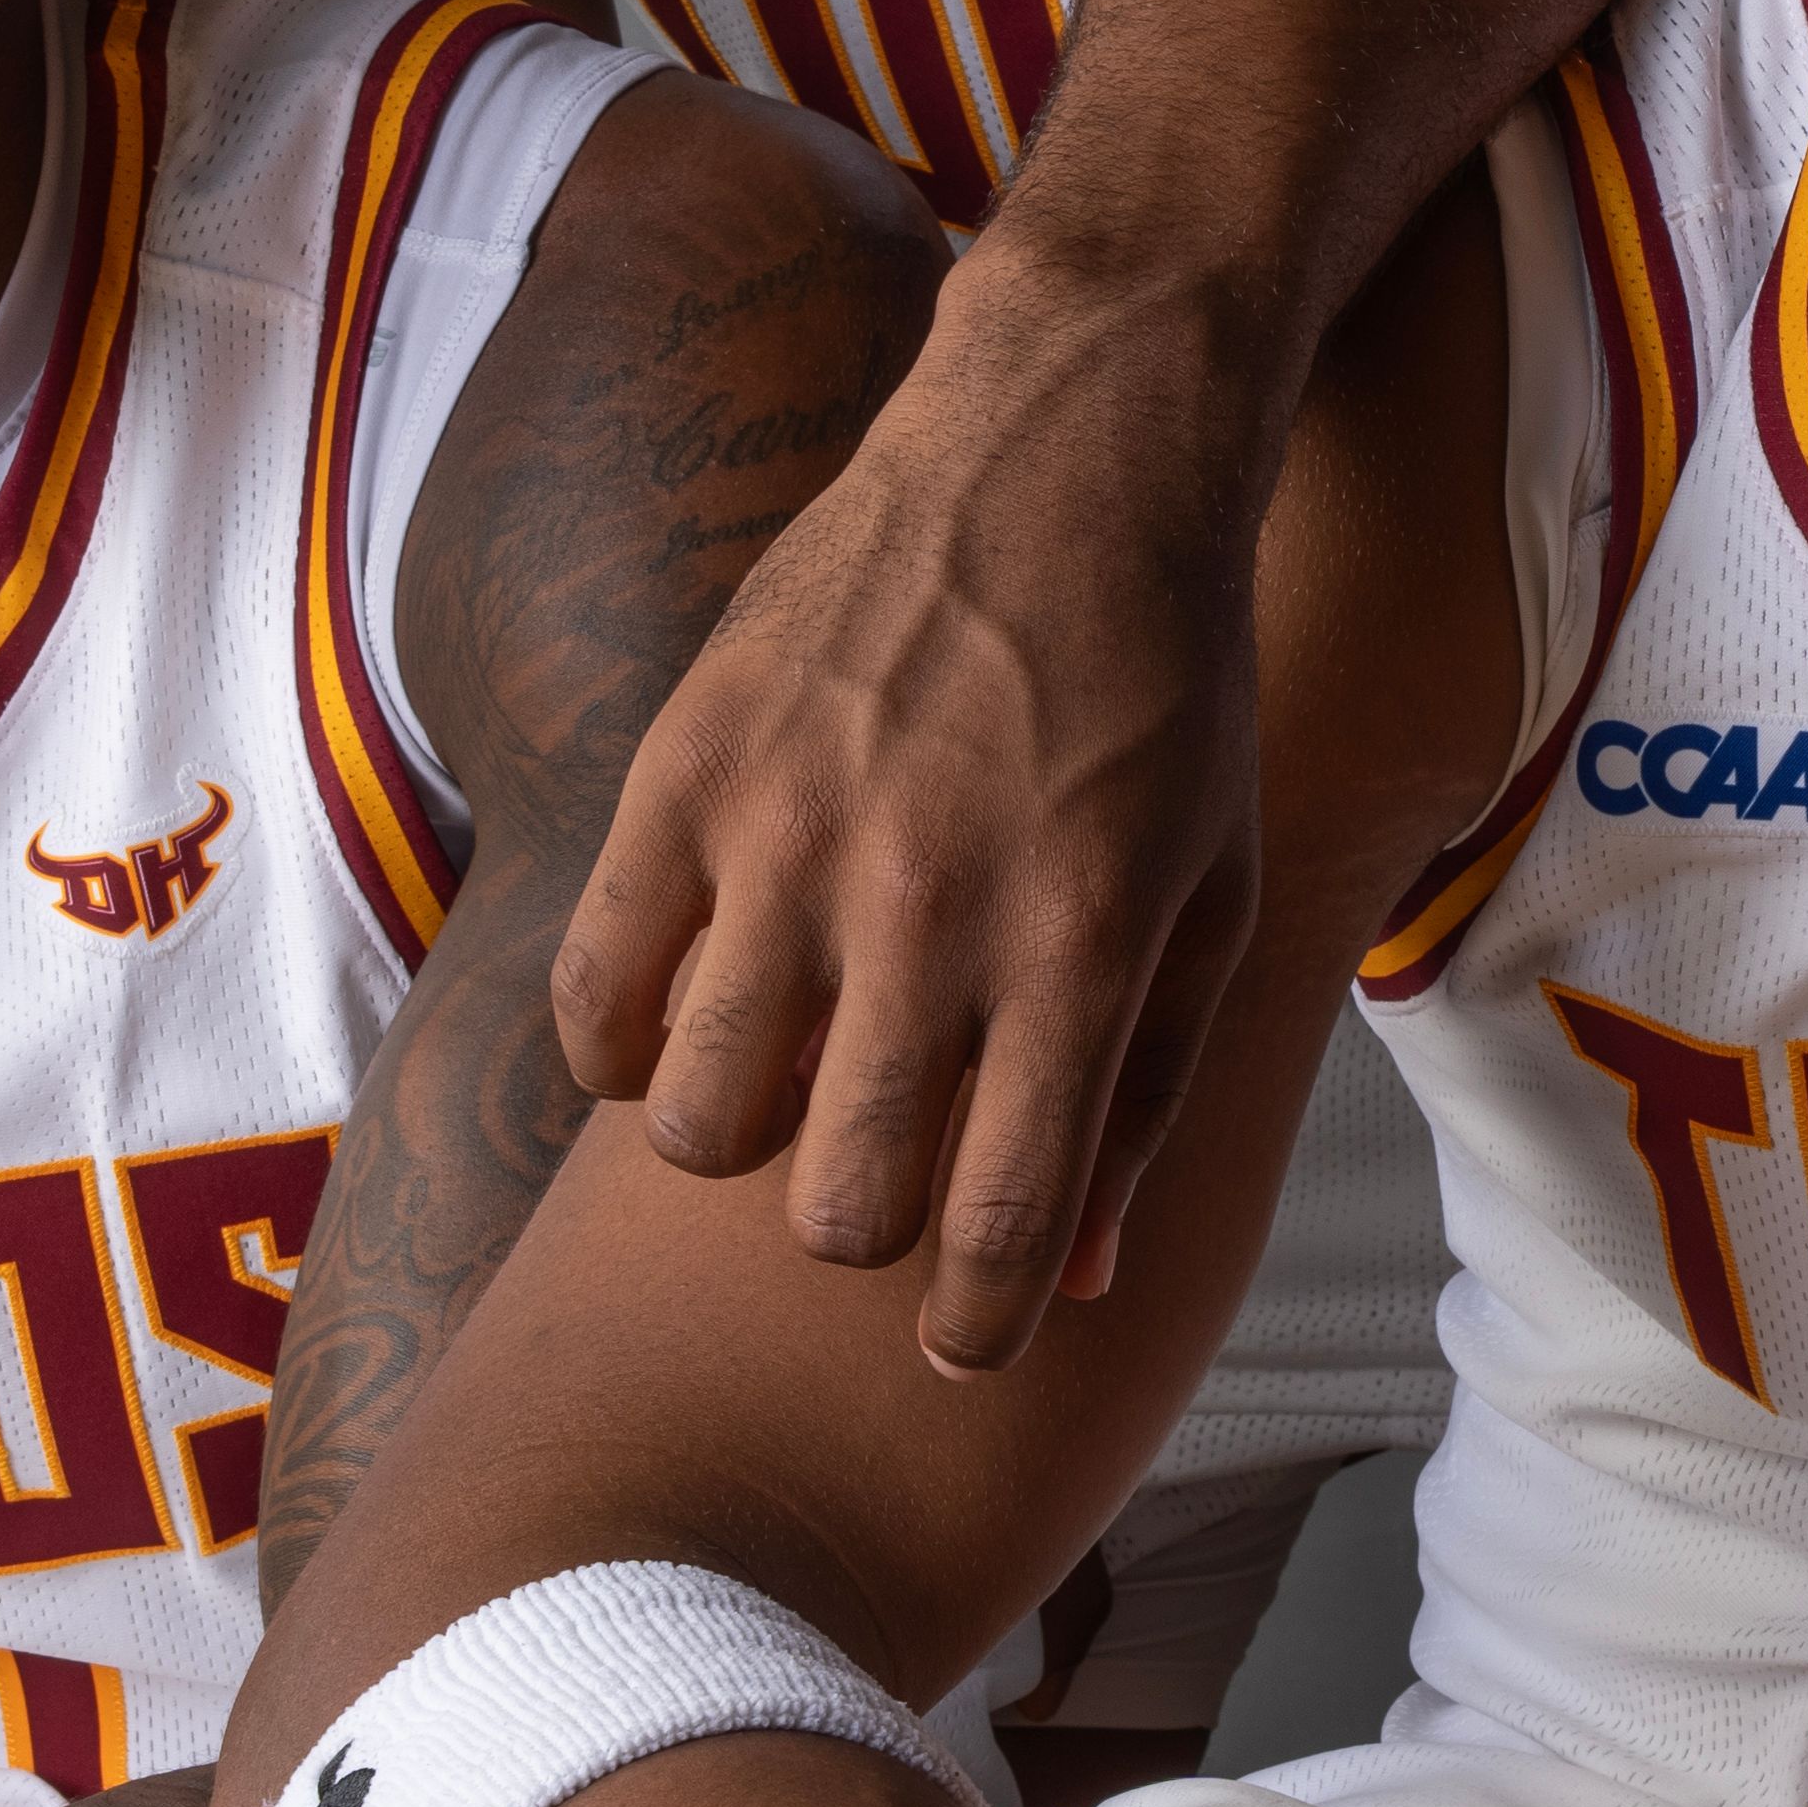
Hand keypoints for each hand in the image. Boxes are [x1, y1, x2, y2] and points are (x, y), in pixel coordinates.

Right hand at [552, 246, 1282, 1346]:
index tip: (961, 1346)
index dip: (976, 1330)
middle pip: (835, 1204)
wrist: (1060, 460)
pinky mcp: (682, 771)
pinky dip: (619, 1056)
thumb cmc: (1165, 696)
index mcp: (1081, 947)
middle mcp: (930, 907)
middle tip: (875, 1180)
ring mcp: (790, 837)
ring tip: (784, 1081)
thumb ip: (1148, 1094)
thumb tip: (1083, 1283)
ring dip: (738, 1143)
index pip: (1004, 1227)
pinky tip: (681, 1023)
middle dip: (858, 1238)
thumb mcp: (1214, 893)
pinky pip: (593, 995)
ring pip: (693, 1124)